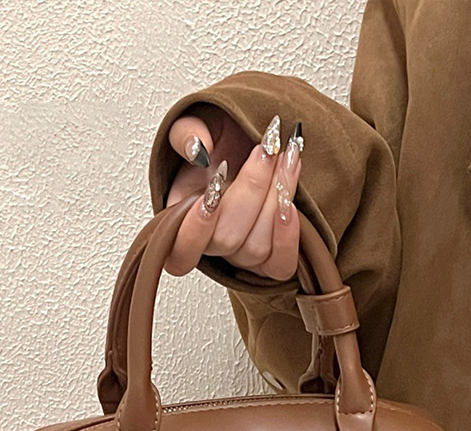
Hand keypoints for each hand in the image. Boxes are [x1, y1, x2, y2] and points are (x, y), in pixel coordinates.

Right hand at [163, 107, 302, 279]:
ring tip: (287, 156)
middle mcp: (211, 245)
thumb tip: (197, 149)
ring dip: (275, 198)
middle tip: (267, 148)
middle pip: (225, 239)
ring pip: (256, 247)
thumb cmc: (226, 140)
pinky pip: (280, 265)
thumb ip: (187, 134)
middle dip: (251, 189)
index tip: (213, 187)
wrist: (261, 142)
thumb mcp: (199, 124)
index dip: (194, 230)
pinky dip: (288, 237)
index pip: (179, 252)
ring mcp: (242, 255)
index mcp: (180, 221)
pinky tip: (291, 204)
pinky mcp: (272, 259)